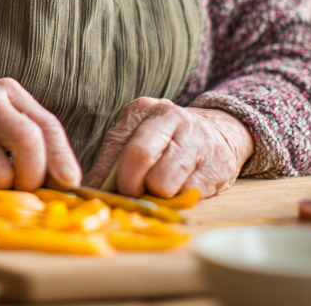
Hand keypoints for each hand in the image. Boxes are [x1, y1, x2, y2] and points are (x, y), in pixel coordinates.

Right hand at [0, 78, 81, 192]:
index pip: (45, 124)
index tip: (70, 181)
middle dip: (33, 175)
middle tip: (26, 188)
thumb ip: (34, 144)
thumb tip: (66, 180)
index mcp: (8, 92)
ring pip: (1, 173)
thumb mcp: (3, 126)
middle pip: (28, 141)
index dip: (61, 156)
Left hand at [84, 99, 253, 198]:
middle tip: (132, 195)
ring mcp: (196, 139)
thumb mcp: (137, 139)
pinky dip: (180, 200)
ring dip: (156, 195)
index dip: (106, 175)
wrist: (219, 134)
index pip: (116, 144)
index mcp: (144, 109)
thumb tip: (91, 192)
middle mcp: (171, 117)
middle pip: (139, 156)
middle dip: (129, 186)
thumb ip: (113, 161)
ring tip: (160, 189)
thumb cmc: (166, 142)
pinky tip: (183, 188)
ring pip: (163, 181)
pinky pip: (187, 194)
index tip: (103, 194)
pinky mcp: (217, 165)